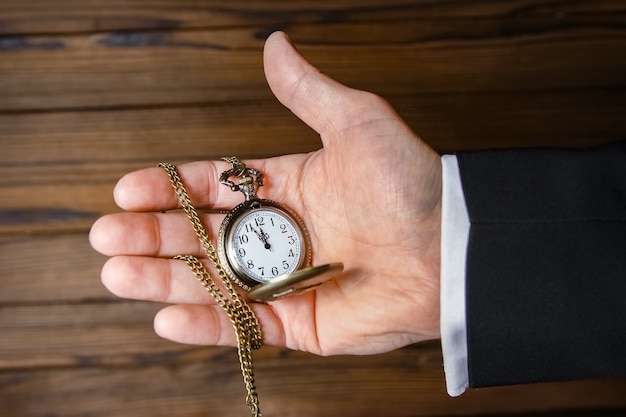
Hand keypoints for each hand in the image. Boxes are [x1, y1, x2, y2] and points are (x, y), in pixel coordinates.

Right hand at [89, 31, 441, 355]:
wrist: (453, 247)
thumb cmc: (411, 182)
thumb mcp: (356, 123)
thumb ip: (307, 91)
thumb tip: (274, 43)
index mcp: (287, 188)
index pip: (214, 187)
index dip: (170, 188)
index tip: (127, 188)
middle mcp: (281, 235)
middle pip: (202, 236)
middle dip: (153, 235)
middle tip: (106, 234)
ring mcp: (287, 281)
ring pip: (213, 282)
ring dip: (163, 278)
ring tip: (115, 271)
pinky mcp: (303, 325)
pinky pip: (246, 326)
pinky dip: (206, 324)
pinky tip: (164, 315)